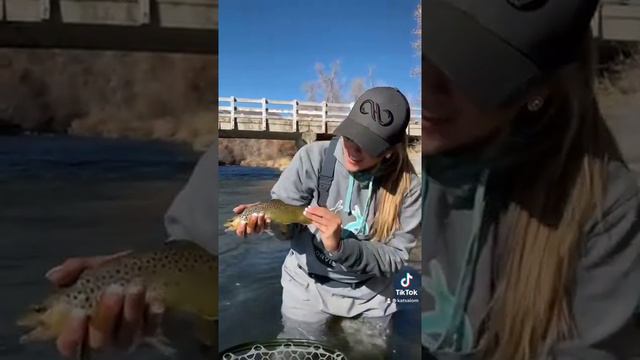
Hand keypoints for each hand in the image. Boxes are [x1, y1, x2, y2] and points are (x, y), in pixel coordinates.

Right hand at [45, 252, 162, 357]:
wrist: (152, 273)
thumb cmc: (117, 274)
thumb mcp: (96, 267)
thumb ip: (75, 270)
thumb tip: (53, 275)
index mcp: (84, 328)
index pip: (70, 345)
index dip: (71, 334)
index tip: (78, 312)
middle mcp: (105, 339)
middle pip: (99, 342)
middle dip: (105, 316)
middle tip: (113, 289)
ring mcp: (129, 338)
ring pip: (127, 335)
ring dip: (130, 310)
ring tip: (136, 286)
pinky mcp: (152, 332)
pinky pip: (152, 329)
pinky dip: (153, 316)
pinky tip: (156, 301)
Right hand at [232, 203, 270, 237]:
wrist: (267, 209)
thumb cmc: (255, 209)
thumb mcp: (248, 207)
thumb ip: (242, 208)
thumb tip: (235, 210)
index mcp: (245, 227)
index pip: (240, 233)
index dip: (241, 229)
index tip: (243, 222)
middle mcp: (252, 230)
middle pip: (250, 232)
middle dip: (251, 223)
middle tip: (254, 214)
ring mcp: (259, 230)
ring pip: (258, 230)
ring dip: (259, 222)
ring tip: (261, 213)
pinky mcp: (267, 228)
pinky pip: (267, 227)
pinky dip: (267, 223)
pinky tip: (268, 218)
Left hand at [303, 207, 341, 251]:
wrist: (334, 244)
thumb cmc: (330, 233)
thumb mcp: (328, 223)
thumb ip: (323, 217)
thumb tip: (313, 210)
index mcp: (336, 217)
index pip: (325, 210)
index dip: (316, 208)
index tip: (310, 207)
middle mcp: (336, 220)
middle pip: (322, 213)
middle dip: (313, 210)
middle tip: (306, 209)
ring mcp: (333, 226)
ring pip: (320, 219)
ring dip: (311, 216)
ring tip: (305, 214)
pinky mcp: (329, 231)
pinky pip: (319, 225)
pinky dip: (314, 222)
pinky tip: (310, 220)